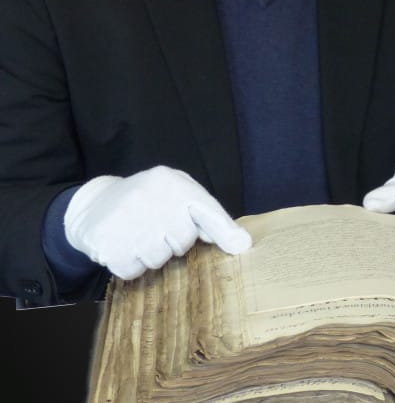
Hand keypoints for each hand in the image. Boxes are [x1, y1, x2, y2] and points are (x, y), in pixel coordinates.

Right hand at [64, 165, 251, 278]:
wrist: (93, 204)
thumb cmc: (148, 201)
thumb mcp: (176, 194)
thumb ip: (206, 216)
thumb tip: (240, 243)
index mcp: (171, 183)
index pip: (204, 208)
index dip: (223, 229)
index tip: (241, 245)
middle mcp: (150, 198)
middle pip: (183, 241)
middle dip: (174, 241)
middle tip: (156, 228)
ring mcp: (127, 222)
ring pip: (159, 259)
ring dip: (152, 254)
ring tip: (139, 235)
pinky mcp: (108, 246)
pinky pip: (134, 271)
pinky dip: (131, 265)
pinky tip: (124, 246)